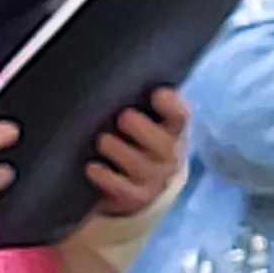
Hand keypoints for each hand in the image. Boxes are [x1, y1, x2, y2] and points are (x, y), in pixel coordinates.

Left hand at [88, 88, 189, 218]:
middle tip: (124, 117)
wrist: (136, 194)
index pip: (181, 117)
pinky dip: (103, 176)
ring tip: (104, 141)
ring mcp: (153, 181)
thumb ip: (141, 105)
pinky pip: (119, 187)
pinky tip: (92, 166)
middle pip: (163, 143)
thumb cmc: (136, 146)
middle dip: (142, 128)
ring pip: (138, 164)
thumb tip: (118, 73)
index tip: (158, 94)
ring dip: (118, 150)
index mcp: (173, 133)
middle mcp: (168, 157)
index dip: (172, 106)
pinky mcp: (133, 199)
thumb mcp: (144, 125)